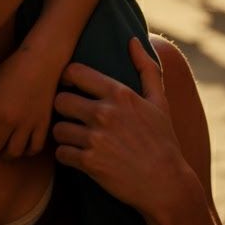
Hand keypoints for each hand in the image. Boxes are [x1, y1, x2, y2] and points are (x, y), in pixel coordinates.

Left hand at [0, 46, 61, 157]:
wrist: (40, 61)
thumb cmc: (11, 69)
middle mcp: (8, 119)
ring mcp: (27, 124)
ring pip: (13, 153)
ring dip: (6, 151)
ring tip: (5, 144)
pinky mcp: (43, 124)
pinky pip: (34, 148)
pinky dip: (27, 150)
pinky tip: (23, 143)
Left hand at [52, 38, 191, 216]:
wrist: (167, 185)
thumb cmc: (163, 141)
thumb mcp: (160, 102)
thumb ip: (146, 67)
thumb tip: (133, 39)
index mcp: (119, 94)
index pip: (75, 72)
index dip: (67, 79)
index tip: (70, 88)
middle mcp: (104, 113)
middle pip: (60, 100)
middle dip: (63, 108)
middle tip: (71, 116)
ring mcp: (96, 139)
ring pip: (58, 128)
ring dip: (63, 134)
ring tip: (74, 138)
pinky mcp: (89, 163)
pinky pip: (61, 153)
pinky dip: (66, 156)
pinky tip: (77, 156)